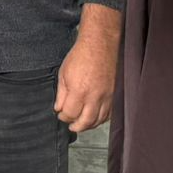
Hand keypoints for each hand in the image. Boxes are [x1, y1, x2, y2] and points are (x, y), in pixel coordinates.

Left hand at [55, 12, 118, 133]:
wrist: (99, 45)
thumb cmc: (81, 56)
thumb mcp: (63, 74)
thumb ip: (61, 94)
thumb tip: (59, 108)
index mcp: (79, 91)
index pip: (70, 114)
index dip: (64, 117)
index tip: (61, 115)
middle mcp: (94, 97)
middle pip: (86, 122)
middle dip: (76, 126)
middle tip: (71, 126)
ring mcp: (106, 96)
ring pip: (99, 120)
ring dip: (89, 125)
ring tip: (82, 124)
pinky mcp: (114, 94)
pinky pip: (109, 113)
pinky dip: (101, 119)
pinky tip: (95, 118)